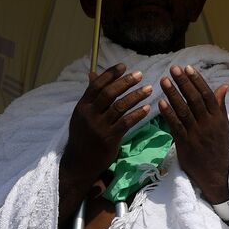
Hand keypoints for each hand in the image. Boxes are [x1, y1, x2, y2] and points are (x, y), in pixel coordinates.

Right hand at [65, 63, 152, 184]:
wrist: (79, 163)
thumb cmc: (83, 136)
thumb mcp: (82, 114)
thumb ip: (91, 95)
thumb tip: (93, 73)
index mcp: (82, 106)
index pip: (96, 85)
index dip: (110, 74)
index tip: (124, 65)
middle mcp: (89, 114)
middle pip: (109, 93)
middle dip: (125, 82)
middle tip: (140, 75)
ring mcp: (99, 126)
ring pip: (119, 106)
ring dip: (136, 96)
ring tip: (149, 89)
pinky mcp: (109, 138)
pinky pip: (126, 122)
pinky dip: (138, 114)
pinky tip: (148, 108)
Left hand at [159, 65, 228, 203]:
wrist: (216, 175)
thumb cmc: (220, 149)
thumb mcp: (224, 126)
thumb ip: (221, 106)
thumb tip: (224, 86)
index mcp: (218, 118)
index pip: (207, 95)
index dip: (197, 81)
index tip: (188, 68)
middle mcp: (208, 124)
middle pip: (194, 99)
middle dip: (183, 83)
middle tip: (174, 68)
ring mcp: (196, 134)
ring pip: (184, 110)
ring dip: (173, 94)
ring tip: (164, 81)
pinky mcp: (185, 144)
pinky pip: (175, 126)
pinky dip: (168, 114)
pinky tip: (161, 103)